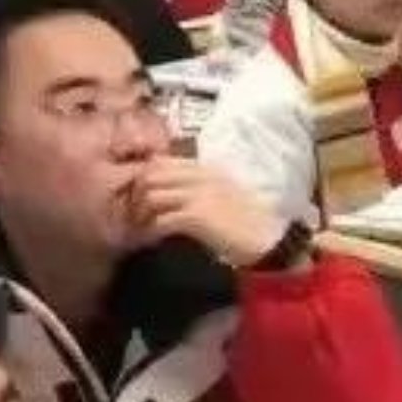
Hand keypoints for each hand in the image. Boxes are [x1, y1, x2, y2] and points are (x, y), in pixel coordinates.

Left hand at [129, 156, 289, 269]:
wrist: (268, 239)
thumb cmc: (247, 222)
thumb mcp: (223, 194)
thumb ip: (199, 188)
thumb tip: (169, 195)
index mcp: (206, 168)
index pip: (162, 161)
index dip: (144, 177)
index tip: (137, 196)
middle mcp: (201, 176)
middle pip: (151, 174)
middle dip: (135, 195)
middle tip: (133, 214)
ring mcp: (199, 195)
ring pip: (152, 195)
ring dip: (141, 215)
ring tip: (140, 229)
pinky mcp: (198, 216)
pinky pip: (162, 220)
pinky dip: (152, 231)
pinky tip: (153, 240)